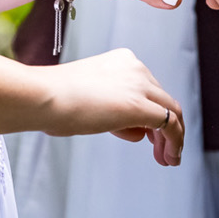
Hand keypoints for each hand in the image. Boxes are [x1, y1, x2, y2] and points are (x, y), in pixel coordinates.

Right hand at [41, 49, 185, 165]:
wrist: (43, 96)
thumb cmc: (55, 98)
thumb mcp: (90, 96)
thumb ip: (112, 107)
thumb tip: (131, 128)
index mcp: (122, 60)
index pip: (147, 88)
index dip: (153, 113)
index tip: (150, 133)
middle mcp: (135, 67)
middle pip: (162, 99)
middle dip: (165, 127)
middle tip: (163, 150)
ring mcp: (138, 85)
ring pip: (171, 111)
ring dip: (172, 137)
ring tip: (168, 158)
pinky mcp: (139, 106)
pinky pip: (169, 124)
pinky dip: (175, 142)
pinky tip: (170, 157)